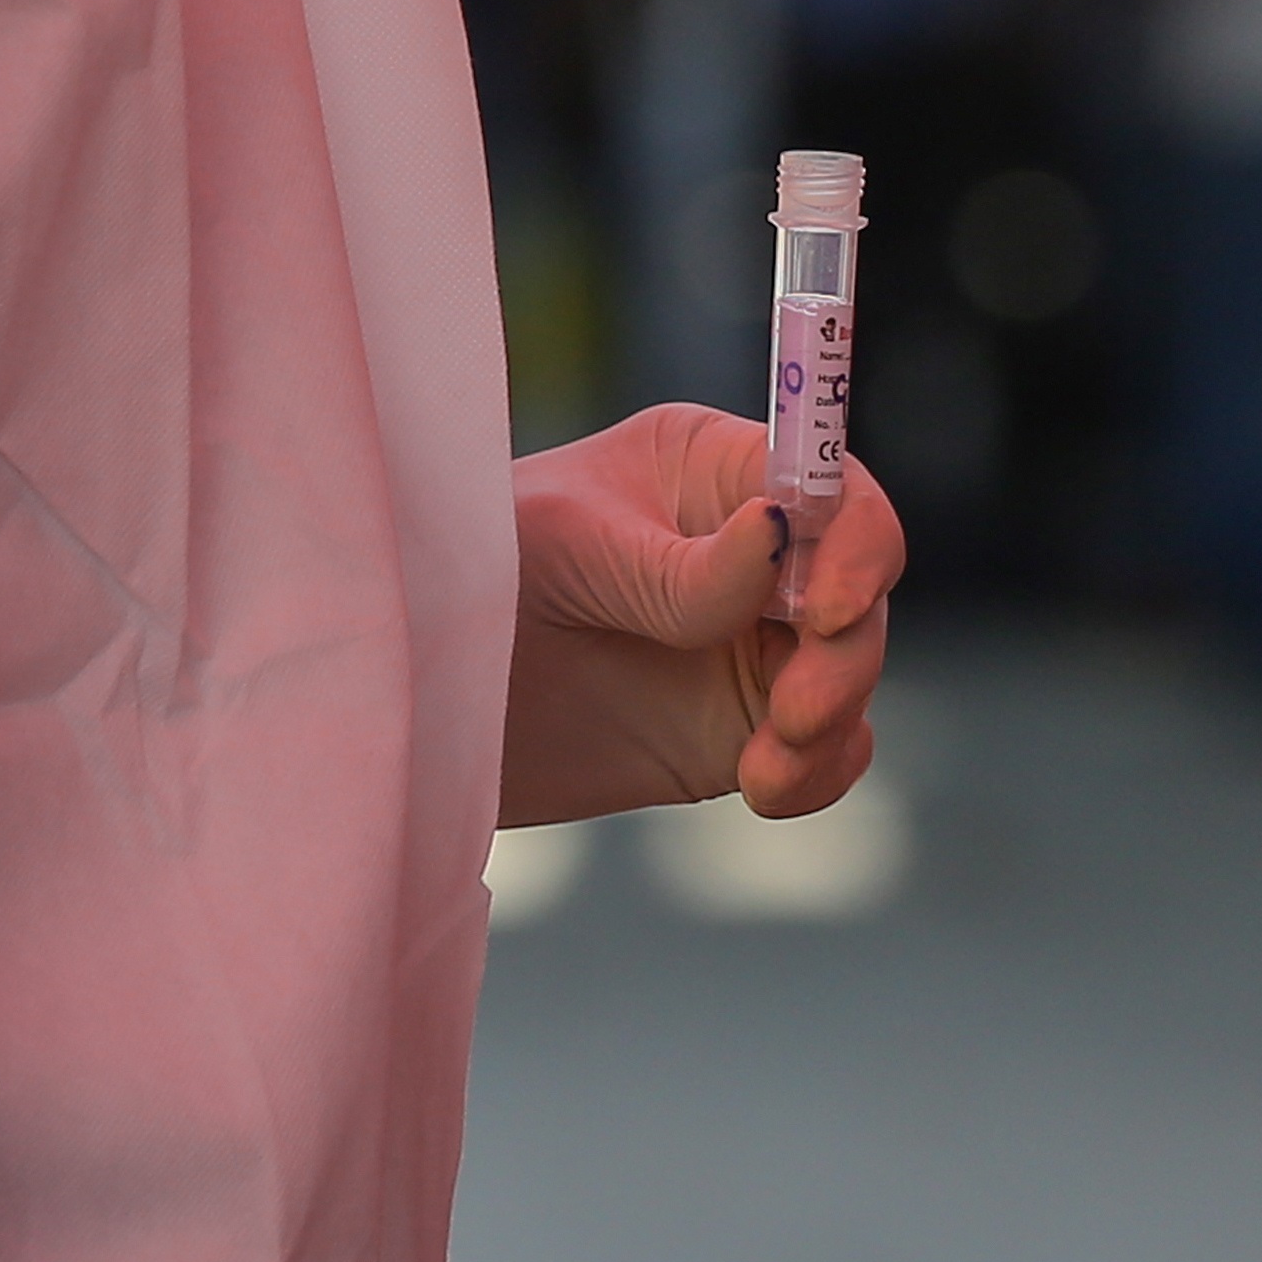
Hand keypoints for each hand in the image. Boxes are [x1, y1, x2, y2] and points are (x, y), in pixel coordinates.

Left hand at [500, 402, 899, 828]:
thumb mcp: (565, 549)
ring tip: (765, 764)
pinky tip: (765, 786)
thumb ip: (678, 566)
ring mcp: (748, 645)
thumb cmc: (466, 577)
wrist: (404, 704)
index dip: (855, 542)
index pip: (829, 490)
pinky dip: (815, 774)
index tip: (830, 607)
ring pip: (850, 673)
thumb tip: (781, 538)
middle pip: (858, 590)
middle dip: (845, 652)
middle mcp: (750, 554)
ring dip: (830, 721)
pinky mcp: (735, 730)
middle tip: (794, 710)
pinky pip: (822, 751)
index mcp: (713, 475)